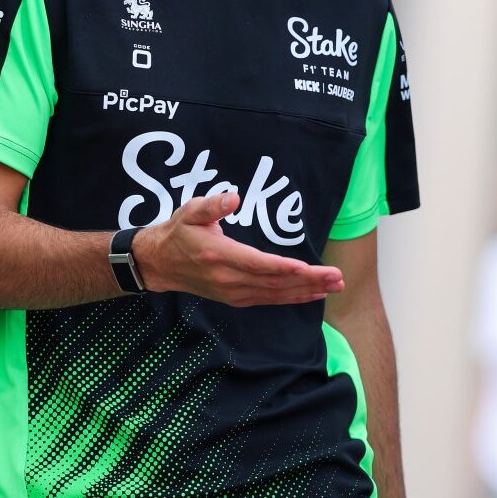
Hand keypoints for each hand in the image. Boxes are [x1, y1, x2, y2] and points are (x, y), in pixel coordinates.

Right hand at [133, 192, 343, 305]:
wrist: (160, 263)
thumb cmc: (179, 232)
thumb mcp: (190, 211)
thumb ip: (213, 205)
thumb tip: (234, 198)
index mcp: (219, 256)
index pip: (258, 265)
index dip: (284, 268)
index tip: (308, 268)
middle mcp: (228, 279)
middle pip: (274, 283)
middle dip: (308, 281)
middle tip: (336, 277)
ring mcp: (233, 292)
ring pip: (276, 295)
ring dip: (307, 291)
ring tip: (334, 286)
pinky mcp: (237, 298)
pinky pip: (270, 300)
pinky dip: (293, 298)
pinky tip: (314, 294)